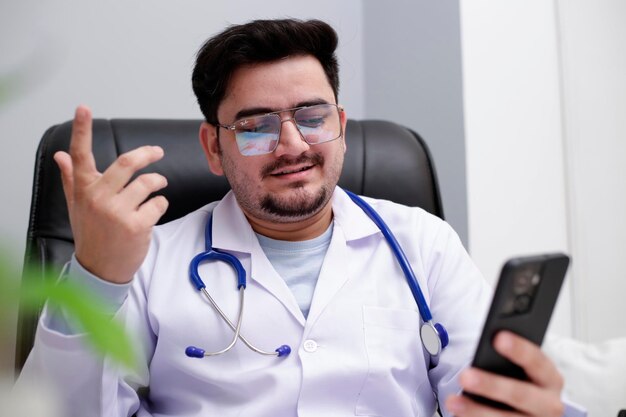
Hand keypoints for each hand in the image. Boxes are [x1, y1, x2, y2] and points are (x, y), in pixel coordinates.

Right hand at [54, 105, 168, 282]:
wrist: (100, 270)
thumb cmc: (91, 234)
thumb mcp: (77, 206)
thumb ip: (71, 178)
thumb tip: (59, 155)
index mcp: (84, 190)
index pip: (80, 155)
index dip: (82, 130)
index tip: (83, 108)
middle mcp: (98, 198)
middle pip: (126, 163)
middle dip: (146, 154)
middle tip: (157, 152)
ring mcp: (117, 212)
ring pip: (148, 183)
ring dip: (158, 182)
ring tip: (159, 185)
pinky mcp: (137, 225)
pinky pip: (158, 203)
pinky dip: (160, 204)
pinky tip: (153, 212)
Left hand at [445, 331, 564, 415]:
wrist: (531, 414)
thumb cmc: (521, 383)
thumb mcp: (523, 371)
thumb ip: (509, 359)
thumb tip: (491, 342)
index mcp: (550, 379)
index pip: (537, 361)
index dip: (519, 349)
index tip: (498, 338)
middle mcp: (548, 404)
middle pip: (520, 394)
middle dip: (491, 385)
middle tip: (465, 376)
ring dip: (476, 410)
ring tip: (452, 401)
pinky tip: (459, 415)